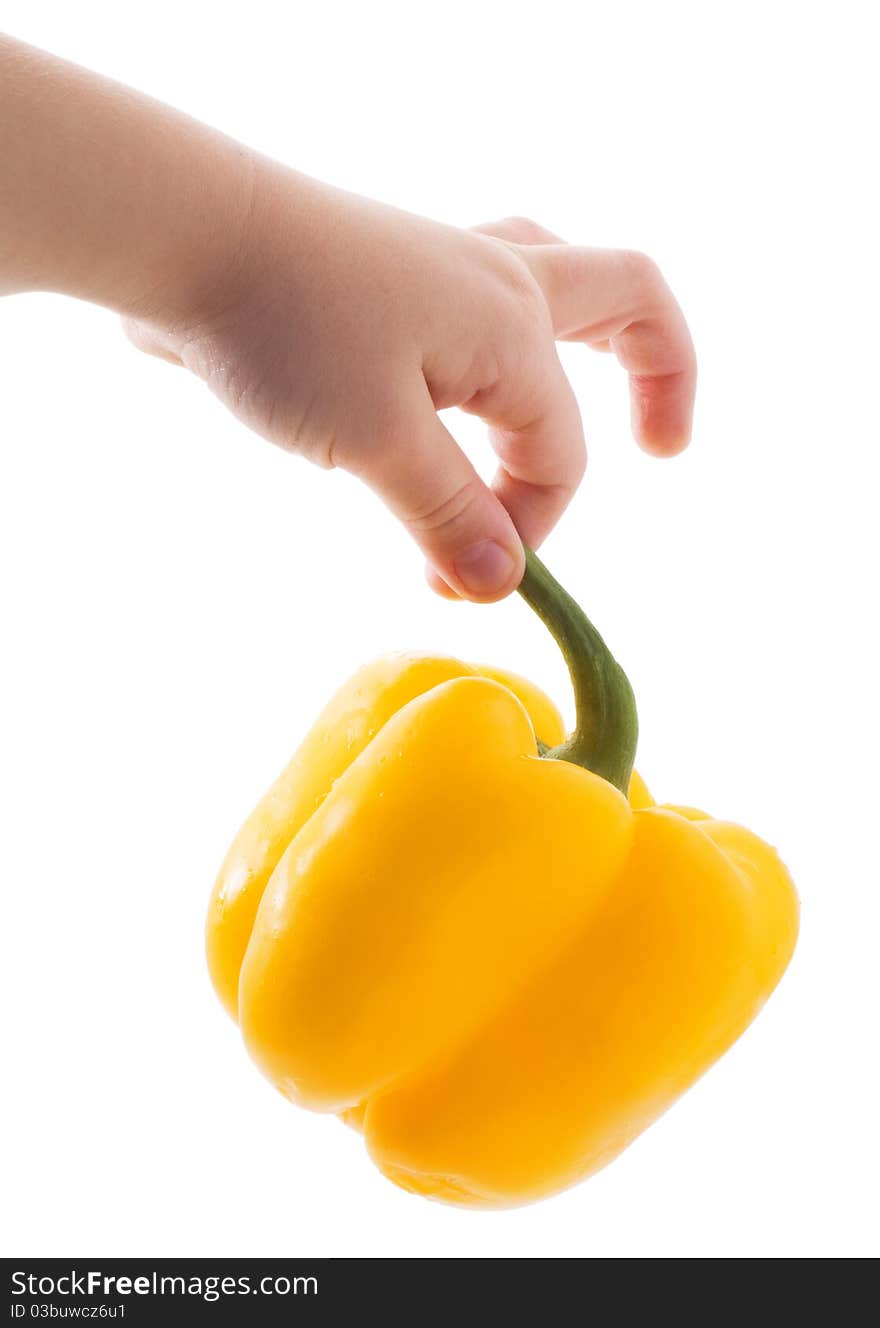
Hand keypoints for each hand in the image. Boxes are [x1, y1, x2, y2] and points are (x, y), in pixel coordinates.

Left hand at [126, 166, 695, 600]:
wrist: (187, 235)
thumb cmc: (285, 328)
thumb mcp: (376, 440)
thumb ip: (449, 514)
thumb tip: (505, 584)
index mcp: (513, 325)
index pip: (557, 453)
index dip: (525, 529)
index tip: (459, 583)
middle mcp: (499, 283)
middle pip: (625, 302)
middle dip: (662, 375)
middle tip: (665, 449)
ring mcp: (447, 270)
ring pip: (555, 286)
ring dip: (579, 351)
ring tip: (569, 415)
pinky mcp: (396, 279)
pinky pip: (480, 305)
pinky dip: (495, 355)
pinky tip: (462, 401)